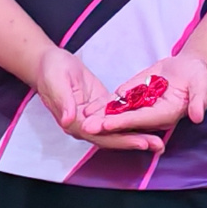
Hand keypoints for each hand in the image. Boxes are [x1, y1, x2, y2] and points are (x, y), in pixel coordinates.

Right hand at [32, 47, 164, 152]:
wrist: (47, 62)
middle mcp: (85, 126)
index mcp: (74, 123)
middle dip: (136, 141)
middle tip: (158, 145)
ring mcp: (94, 117)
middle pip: (113, 137)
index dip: (121, 139)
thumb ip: (63, 102)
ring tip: (159, 140)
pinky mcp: (101, 107)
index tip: (141, 142)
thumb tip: (69, 121)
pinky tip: (149, 123)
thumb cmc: (49, 71)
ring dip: (137, 134)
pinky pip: (118, 116)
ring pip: (118, 129)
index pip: (101, 136)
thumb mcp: (55, 82)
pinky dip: (133, 120)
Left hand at [97, 54, 206, 136]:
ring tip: (82, 118)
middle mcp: (152, 114)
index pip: (142, 119)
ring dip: (101, 115)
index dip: (124, 121)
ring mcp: (143, 106)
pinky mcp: (137, 96)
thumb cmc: (200, 79)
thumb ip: (199, 101)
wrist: (192, 69)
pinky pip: (119, 101)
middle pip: (126, 121)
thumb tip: (197, 116)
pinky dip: (104, 105)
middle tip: (86, 127)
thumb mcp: (203, 87)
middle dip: (106, 124)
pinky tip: (88, 107)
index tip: (107, 124)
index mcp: (167, 114)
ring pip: (118, 112)